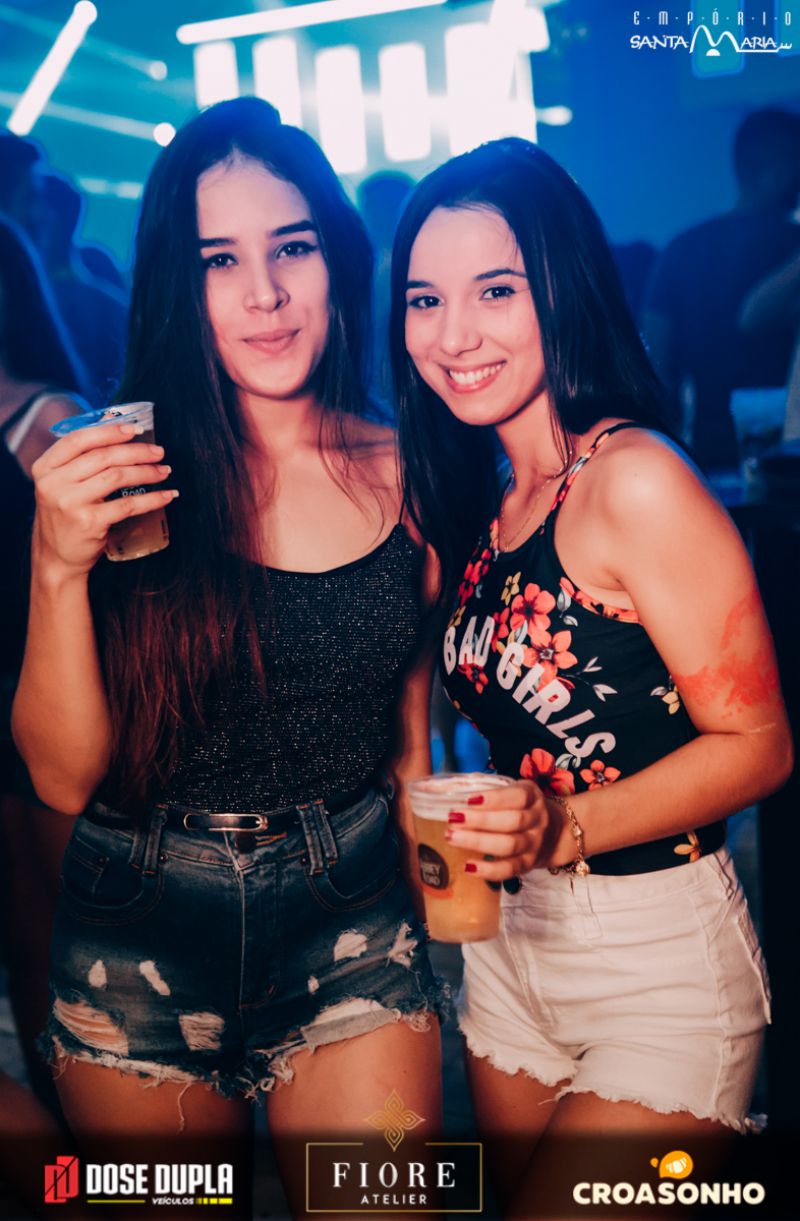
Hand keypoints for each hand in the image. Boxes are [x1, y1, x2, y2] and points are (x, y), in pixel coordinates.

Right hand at [31, 422, 177, 577]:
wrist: (56, 558)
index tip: (135, 429)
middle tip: (158, 452)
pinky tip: (166, 495)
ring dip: (146, 471)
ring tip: (164, 471)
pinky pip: (128, 504)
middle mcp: (54, 483)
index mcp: (45, 468)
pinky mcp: (89, 522)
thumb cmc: (64, 517)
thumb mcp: (59, 485)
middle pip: (103, 456)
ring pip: (117, 477)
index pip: (78, 440)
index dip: (109, 431)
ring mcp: (70, 503)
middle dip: (136, 451)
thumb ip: (78, 461)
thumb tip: (115, 430)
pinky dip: (151, 498)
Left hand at [443, 780, 564, 879]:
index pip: (516, 797)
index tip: (468, 800)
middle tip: (452, 819)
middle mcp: (537, 819)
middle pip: (511, 822)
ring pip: (508, 845)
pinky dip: (488, 870)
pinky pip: (509, 869)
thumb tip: (442, 786)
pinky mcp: (528, 864)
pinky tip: (468, 866)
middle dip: (479, 821)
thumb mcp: (514, 791)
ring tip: (451, 837)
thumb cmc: (521, 807)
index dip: (493, 799)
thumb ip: (488, 789)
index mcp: (531, 796)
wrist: (556, 833)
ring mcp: (534, 843)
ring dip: (478, 842)